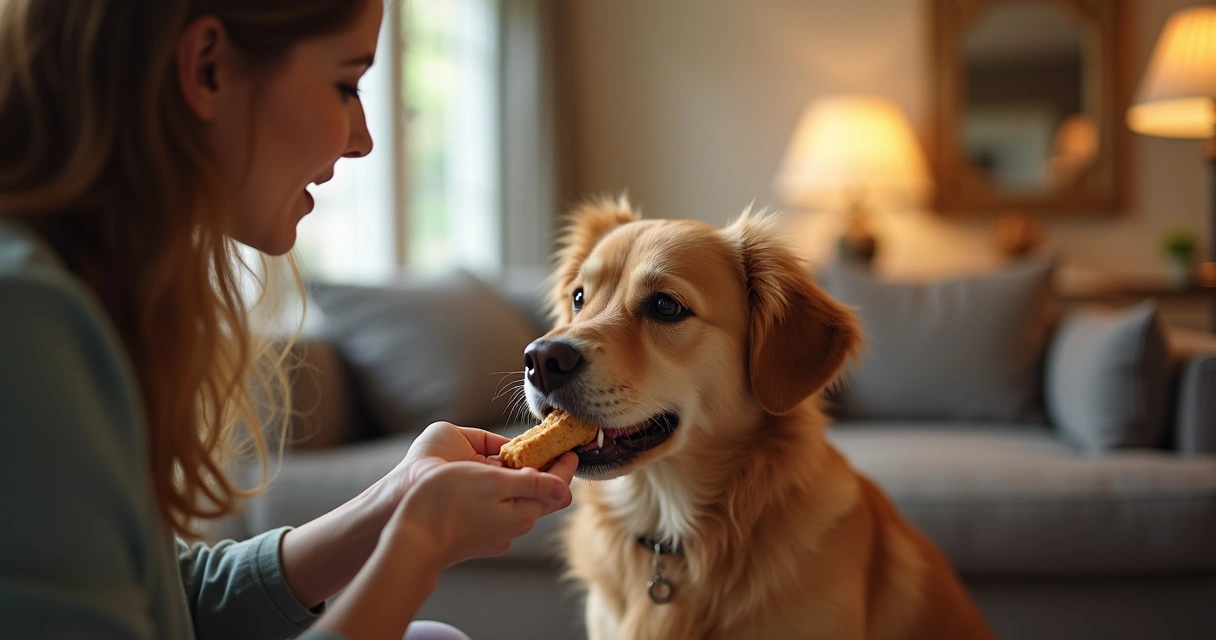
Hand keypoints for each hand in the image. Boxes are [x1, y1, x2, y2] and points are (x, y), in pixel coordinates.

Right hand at [374, 422, 576, 520]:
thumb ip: (531, 484)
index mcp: (523, 513)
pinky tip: (491, 480)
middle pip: (540, 496)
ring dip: (523, 480)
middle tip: (547, 446)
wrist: (410, 541)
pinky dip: (503, 491)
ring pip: (519, 502)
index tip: (570, 446)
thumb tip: (566, 486)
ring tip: (520, 457)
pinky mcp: (477, 537)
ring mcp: (495, 535)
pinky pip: (500, 509)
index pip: (558, 488)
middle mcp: (513, 528)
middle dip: (547, 470)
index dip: (566, 464)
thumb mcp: (492, 483)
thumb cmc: (446, 505)